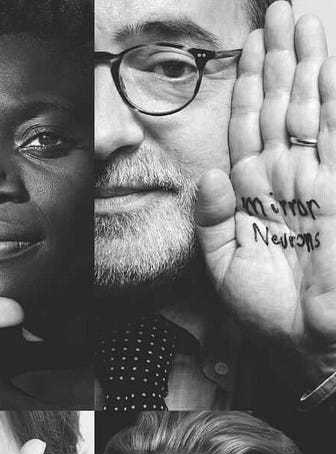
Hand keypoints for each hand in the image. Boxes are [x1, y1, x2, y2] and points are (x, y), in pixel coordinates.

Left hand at [195, 4, 335, 387]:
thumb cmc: (269, 310)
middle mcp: (286, 176)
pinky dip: (333, 100)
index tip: (250, 45)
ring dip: (309, 63)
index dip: (251, 85)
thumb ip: (213, 216)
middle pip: (283, 103)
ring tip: (304, 20)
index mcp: (253, 191)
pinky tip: (331, 66)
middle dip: (283, 57)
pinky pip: (334, 134)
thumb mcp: (224, 261)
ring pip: (310, 108)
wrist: (307, 341)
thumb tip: (210, 175)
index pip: (250, 124)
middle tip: (282, 10)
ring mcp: (318, 179)